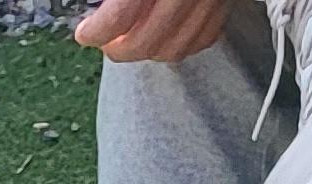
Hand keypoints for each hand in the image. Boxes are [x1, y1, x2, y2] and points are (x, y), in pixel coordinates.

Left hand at [74, 0, 231, 55]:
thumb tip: (96, 18)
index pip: (122, 13)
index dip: (99, 30)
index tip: (85, 34)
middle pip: (150, 40)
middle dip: (121, 50)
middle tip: (105, 43)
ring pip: (176, 48)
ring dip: (148, 51)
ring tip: (130, 39)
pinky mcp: (227, 3)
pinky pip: (202, 39)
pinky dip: (179, 44)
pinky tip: (162, 35)